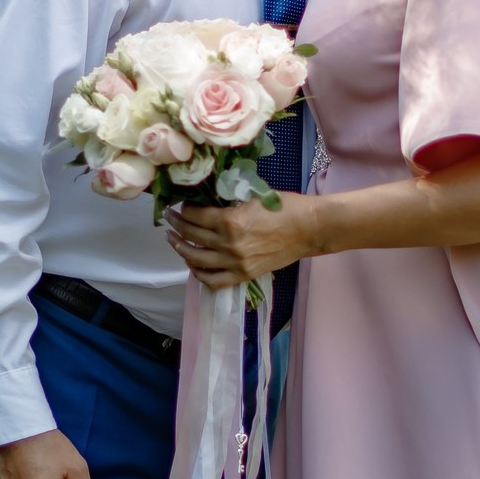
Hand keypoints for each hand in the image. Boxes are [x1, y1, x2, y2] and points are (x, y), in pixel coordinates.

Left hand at [165, 197, 313, 289]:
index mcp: (230, 221)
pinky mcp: (244, 274)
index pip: (195, 216)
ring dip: (181, 248)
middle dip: (177, 226)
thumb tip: (209, 204)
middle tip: (169, 219)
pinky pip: (214, 280)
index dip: (184, 210)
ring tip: (174, 240)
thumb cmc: (286, 207)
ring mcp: (236, 262)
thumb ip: (229, 204)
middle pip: (192, 236)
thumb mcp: (252, 198)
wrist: (309, 229)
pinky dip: (200, 274)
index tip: (181, 205)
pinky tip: (193, 265)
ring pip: (197, 259)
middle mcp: (229, 244)